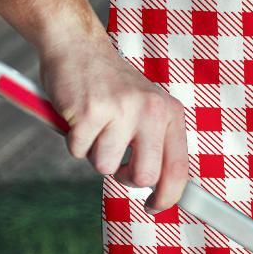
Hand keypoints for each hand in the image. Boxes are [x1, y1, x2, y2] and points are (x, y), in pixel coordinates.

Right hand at [39, 38, 188, 215]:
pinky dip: (73, 140)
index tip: (155, 207)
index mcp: (170, 112)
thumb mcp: (146, 108)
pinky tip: (79, 116)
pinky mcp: (90, 112)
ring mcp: (121, 110)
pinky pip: (78, 151)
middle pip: (144, 177)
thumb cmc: (111, 87)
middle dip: (125, 178)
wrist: (78, 47)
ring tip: (95, 125)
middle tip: (116, 161)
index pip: (178, 168)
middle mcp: (151, 110)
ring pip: (105, 167)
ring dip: (94, 153)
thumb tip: (162, 190)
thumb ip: (156, 143)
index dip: (168, 196)